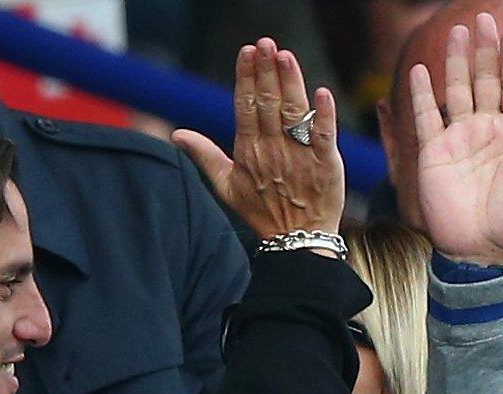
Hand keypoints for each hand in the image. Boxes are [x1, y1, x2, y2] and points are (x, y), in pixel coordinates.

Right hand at [173, 39, 344, 240]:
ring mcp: (299, 156)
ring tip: (286, 56)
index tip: (247, 52)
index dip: (246, 78)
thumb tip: (177, 134)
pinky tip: (322, 94)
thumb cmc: (262, 212)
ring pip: (294, 113)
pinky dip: (324, 115)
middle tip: (266, 43)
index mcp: (249, 150)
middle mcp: (273, 149)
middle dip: (266, 72)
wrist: (297, 241)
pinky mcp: (325, 164)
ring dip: (290, 83)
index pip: (245, 106)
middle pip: (268, 103)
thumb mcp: (227, 186)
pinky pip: (324, 135)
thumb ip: (204, 156)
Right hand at [407, 13, 502, 266]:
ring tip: (460, 32)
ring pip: (458, 90)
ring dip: (458, 62)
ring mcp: (461, 140)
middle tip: (484, 19)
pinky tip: (422, 69)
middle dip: (486, 50)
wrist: (484, 256)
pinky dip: (423, 94)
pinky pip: (427, 118)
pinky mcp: (435, 154)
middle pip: (487, 81)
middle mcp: (489, 131)